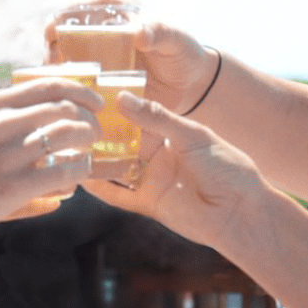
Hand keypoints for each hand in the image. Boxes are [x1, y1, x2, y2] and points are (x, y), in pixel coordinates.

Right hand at [0, 78, 102, 236]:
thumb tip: (29, 112)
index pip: (47, 86)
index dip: (79, 91)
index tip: (93, 102)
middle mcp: (1, 124)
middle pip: (64, 108)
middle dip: (89, 118)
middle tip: (96, 130)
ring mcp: (9, 154)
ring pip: (70, 135)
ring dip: (88, 141)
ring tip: (90, 151)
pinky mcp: (15, 186)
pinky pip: (64, 171)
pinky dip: (79, 170)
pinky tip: (79, 174)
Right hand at [41, 0, 216, 111]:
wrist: (192, 86)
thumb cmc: (184, 54)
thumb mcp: (176, 40)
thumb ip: (160, 32)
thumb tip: (139, 32)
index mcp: (116, 14)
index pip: (81, 8)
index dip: (62, 17)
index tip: (54, 30)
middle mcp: (101, 36)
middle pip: (64, 36)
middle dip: (53, 48)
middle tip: (52, 63)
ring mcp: (98, 61)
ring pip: (66, 62)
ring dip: (58, 72)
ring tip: (59, 84)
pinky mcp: (101, 85)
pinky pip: (80, 86)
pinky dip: (71, 92)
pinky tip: (69, 101)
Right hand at [81, 92, 273, 249]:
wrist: (242, 212)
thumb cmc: (227, 167)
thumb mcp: (193, 135)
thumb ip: (157, 118)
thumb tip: (121, 98)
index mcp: (172, 133)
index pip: (137, 116)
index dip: (116, 108)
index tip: (92, 95)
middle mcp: (158, 155)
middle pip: (122, 142)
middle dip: (99, 132)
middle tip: (70, 118)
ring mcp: (152, 179)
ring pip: (115, 167)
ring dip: (94, 159)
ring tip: (66, 145)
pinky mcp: (148, 203)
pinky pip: (118, 194)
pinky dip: (99, 187)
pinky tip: (79, 177)